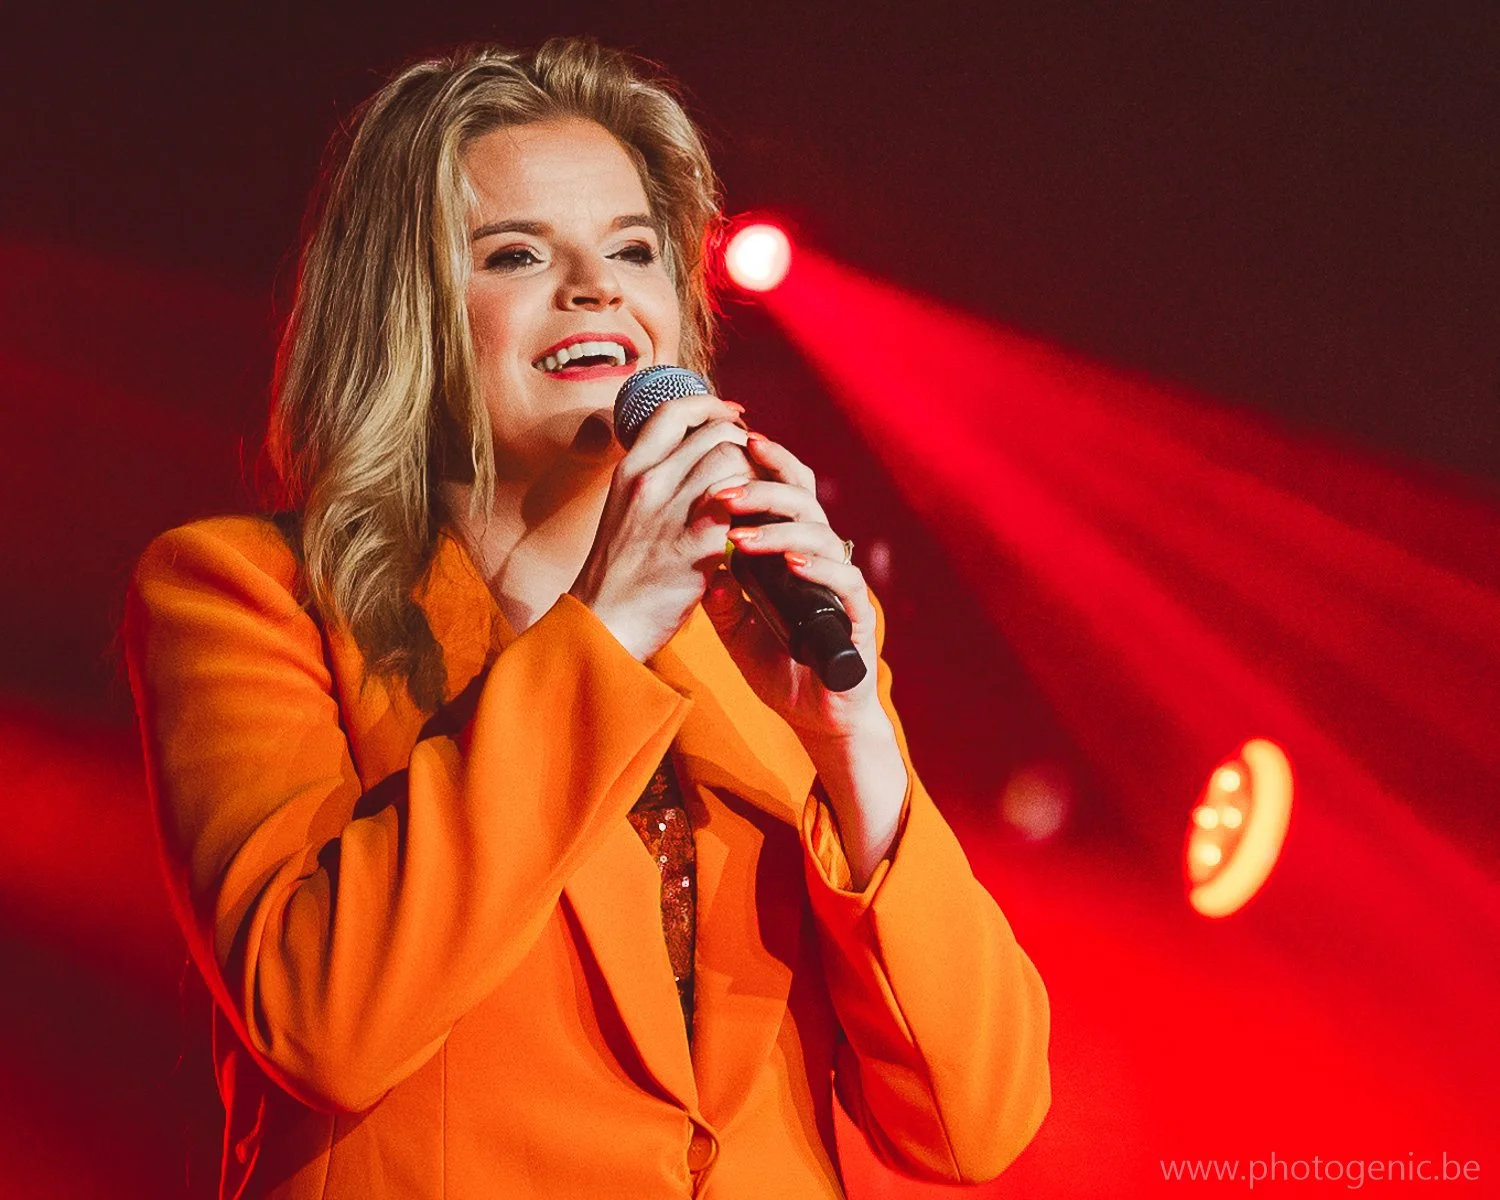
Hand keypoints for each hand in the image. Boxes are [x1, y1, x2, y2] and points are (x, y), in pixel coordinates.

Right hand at [568, 395, 751, 661]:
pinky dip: (756, 505)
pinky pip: (737, 504)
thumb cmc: (620, 572)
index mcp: (630, 470)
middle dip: (745, 443)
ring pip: (730, 460)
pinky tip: (760, 520)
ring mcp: (669, 512)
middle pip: (713, 433)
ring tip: (760, 493)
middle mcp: (648, 483)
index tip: (733, 415)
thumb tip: (696, 458)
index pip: (674, 411)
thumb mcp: (626, 511)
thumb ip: (656, 481)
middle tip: (757, 464)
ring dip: (755, 472)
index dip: (710, 405)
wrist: (603, 622)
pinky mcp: (692, 546)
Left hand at [700, 431, 891, 745]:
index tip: (728, 450)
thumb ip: (720, 599)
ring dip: (779, 529)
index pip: (783, 494)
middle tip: (724, 491)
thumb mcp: (735, 630)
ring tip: (741, 534)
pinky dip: (818, 567)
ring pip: (821, 534)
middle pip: (803, 500)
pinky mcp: (857, 614)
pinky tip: (791, 562)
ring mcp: (840, 583)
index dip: (762, 467)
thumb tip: (705, 568)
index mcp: (792, 551)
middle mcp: (820, 557)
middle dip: (762, 489)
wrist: (815, 716)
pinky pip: (845, 580)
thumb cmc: (779, 667)